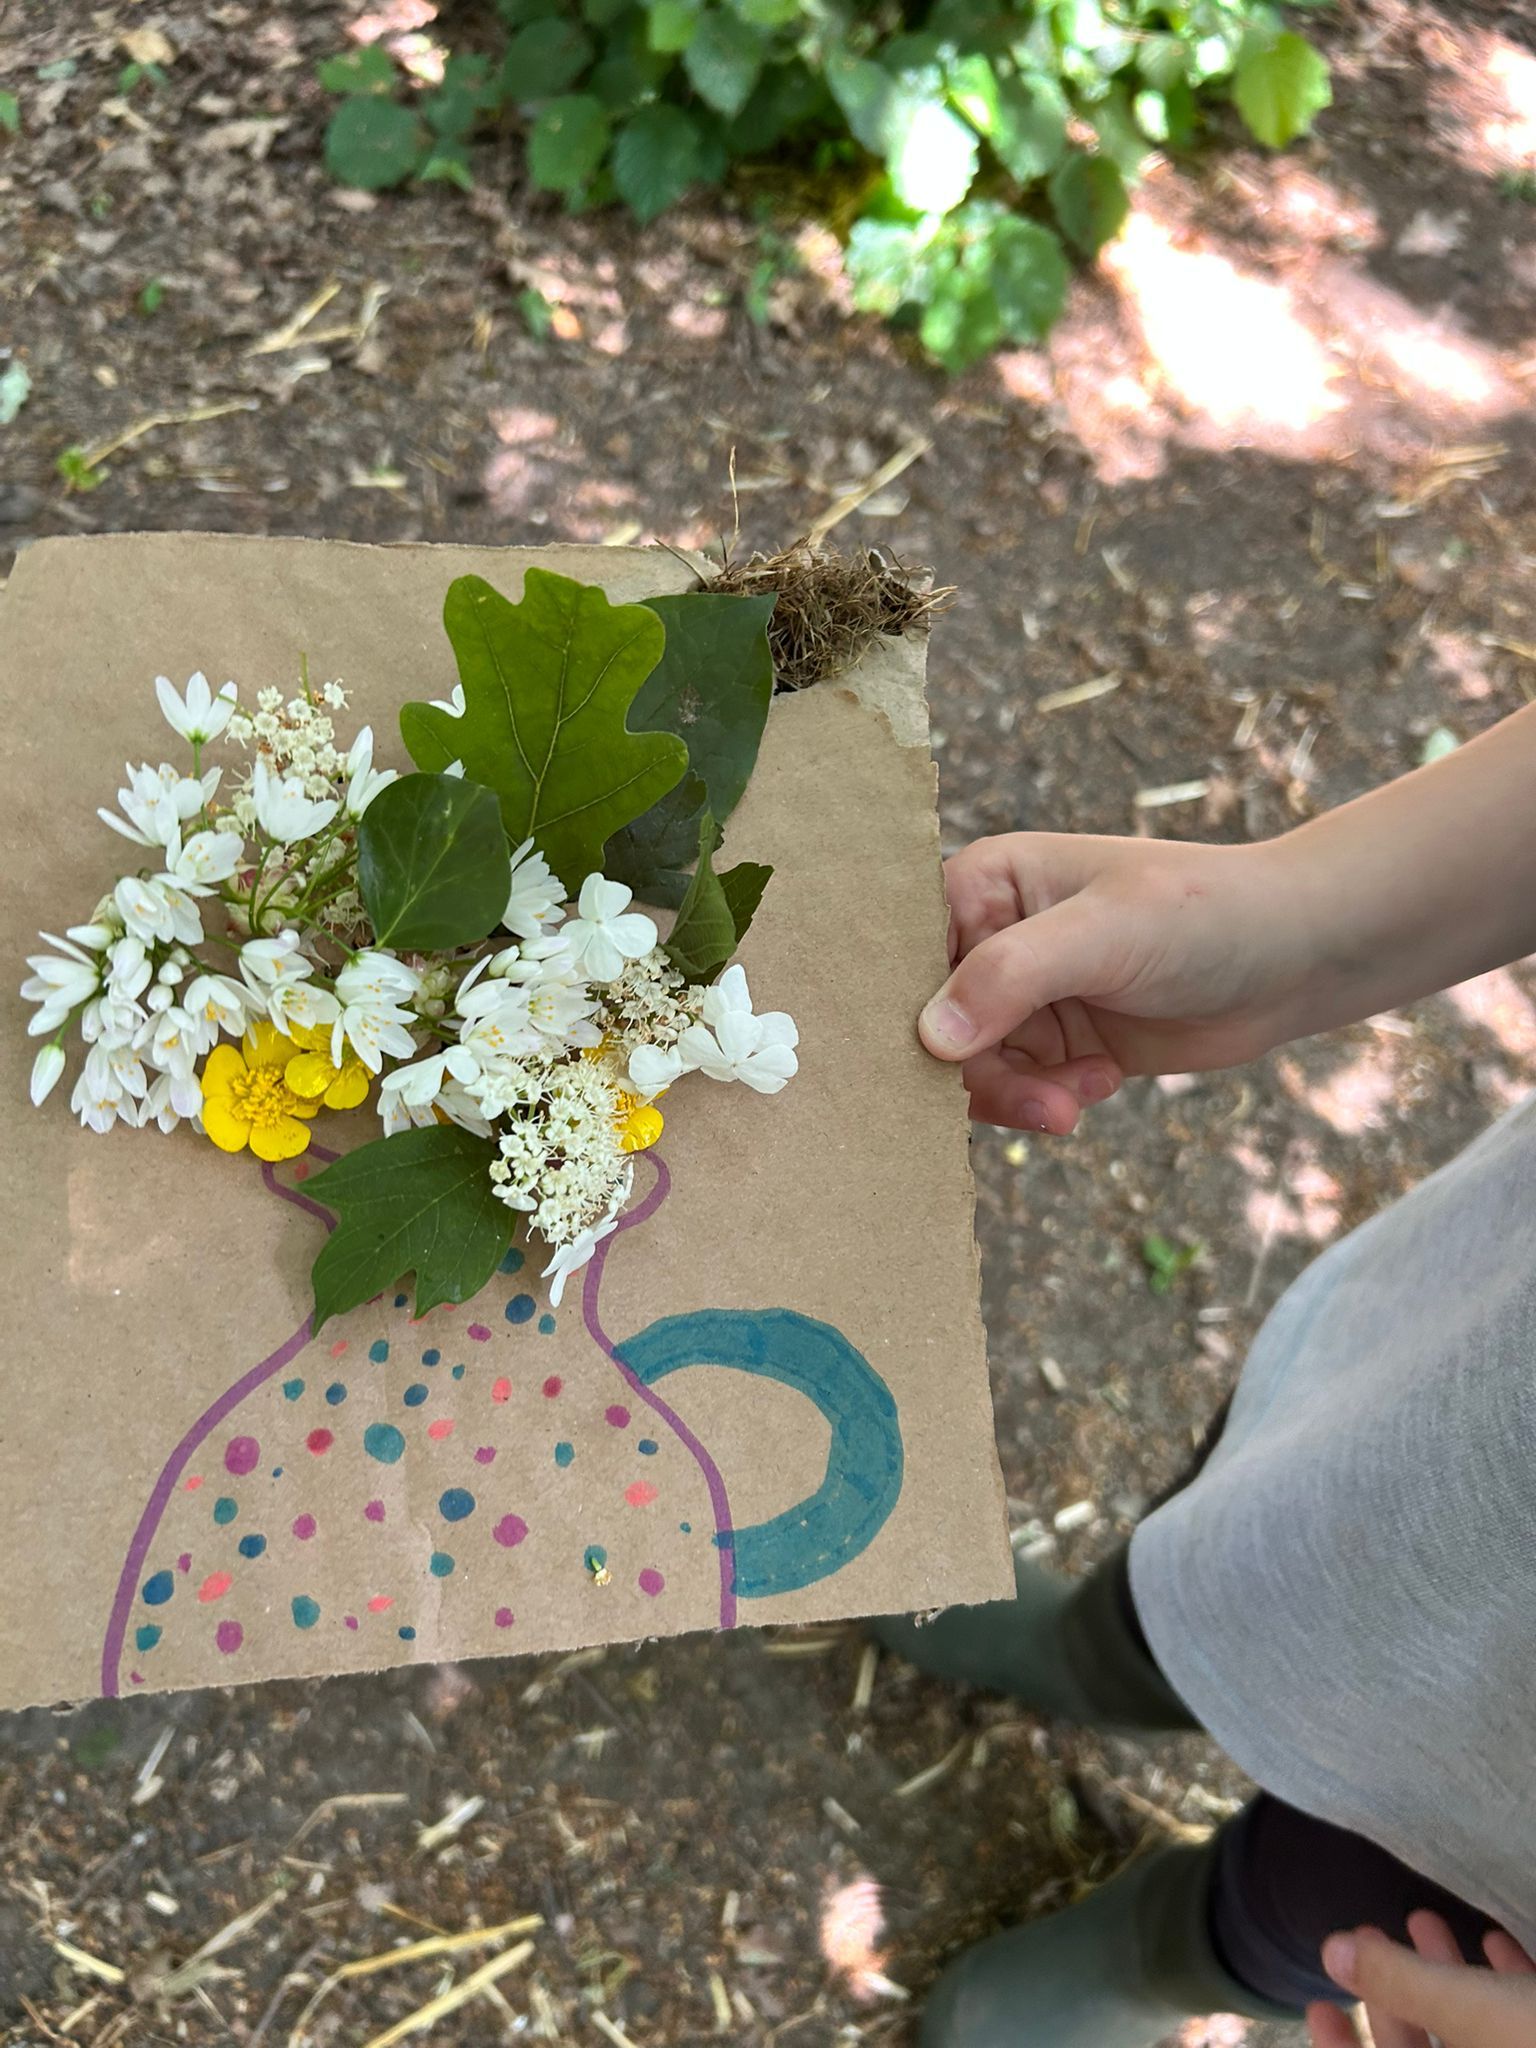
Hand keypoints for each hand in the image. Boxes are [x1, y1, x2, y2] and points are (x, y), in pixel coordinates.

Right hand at [918, 832, 1314, 1131]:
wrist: (1296, 957)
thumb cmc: (1203, 914)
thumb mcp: (1103, 934)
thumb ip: (1011, 977)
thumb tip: (929, 1039)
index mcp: (983, 884)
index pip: (903, 952)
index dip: (900, 1009)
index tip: (917, 1064)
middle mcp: (991, 938)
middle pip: (931, 1024)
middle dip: (976, 1073)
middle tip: (1035, 1104)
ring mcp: (1024, 995)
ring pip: (972, 1069)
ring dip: (1017, 1096)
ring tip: (1075, 1104)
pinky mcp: (1058, 1044)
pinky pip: (1015, 1091)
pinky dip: (1046, 1102)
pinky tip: (1099, 1087)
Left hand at [1309, 1913, 1535, 2047]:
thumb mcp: (1476, 2010)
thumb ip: (1403, 1982)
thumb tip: (1330, 1952)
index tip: (1319, 2007)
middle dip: (1396, 1995)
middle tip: (1371, 1935)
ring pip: (1474, 2034)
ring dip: (1448, 1979)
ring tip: (1425, 1920)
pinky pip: (1522, 2022)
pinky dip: (1504, 1984)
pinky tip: (1495, 1942)